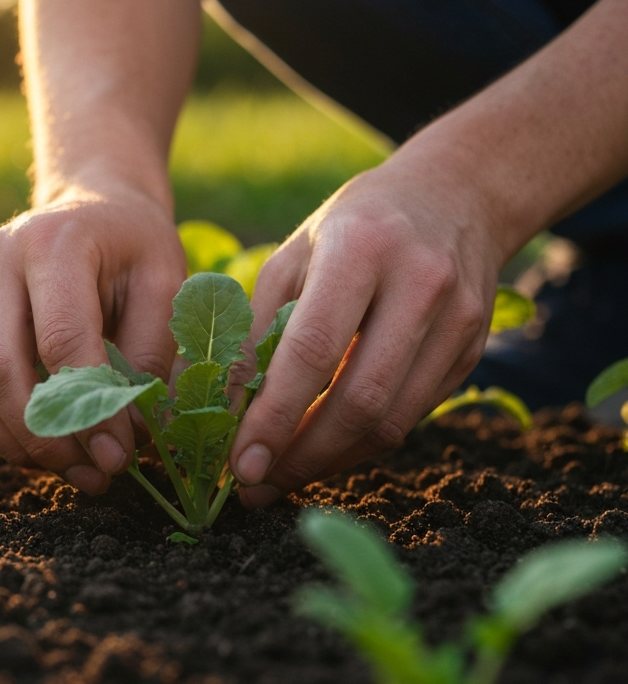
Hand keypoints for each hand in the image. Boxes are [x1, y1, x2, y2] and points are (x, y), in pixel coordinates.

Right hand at [0, 182, 184, 494]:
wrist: (90, 206)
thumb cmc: (134, 246)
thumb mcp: (166, 284)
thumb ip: (151, 355)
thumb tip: (127, 435)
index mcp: (53, 242)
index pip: (60, 342)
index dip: (88, 411)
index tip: (118, 457)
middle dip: (46, 439)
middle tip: (94, 475)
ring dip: (14, 447)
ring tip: (71, 470)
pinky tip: (40, 447)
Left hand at [230, 138, 506, 504]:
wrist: (455, 197)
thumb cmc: (352, 227)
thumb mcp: (292, 256)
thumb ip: (253, 327)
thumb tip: (210, 402)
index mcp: (360, 249)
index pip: (313, 350)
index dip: (274, 416)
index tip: (238, 464)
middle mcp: (420, 285)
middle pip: (360, 399)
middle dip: (301, 456)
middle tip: (253, 485)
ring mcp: (457, 322)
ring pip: (391, 421)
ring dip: (329, 461)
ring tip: (280, 477)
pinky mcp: (473, 353)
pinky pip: (410, 417)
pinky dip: (360, 444)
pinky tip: (321, 450)